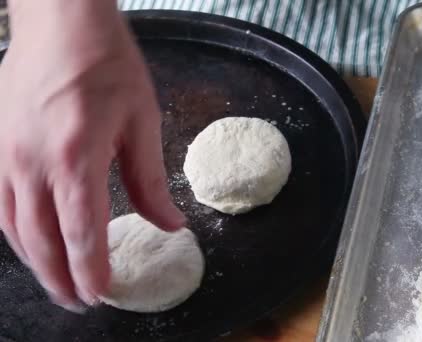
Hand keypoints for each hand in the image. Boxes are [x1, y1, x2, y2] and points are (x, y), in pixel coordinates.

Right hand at [0, 1, 184, 310]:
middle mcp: (31, 162)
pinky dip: (18, 234)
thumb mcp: (143, 121)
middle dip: (60, 279)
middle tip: (81, 304)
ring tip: (58, 285)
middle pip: (41, 240)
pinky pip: (0, 204)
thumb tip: (170, 224)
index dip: (90, 268)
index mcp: (75, 155)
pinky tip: (34, 244)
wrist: (61, 22)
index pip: (81, 230)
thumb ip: (151, 181)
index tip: (103, 295)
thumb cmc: (107, 65)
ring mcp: (5, 155)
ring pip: (14, 228)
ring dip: (36, 264)